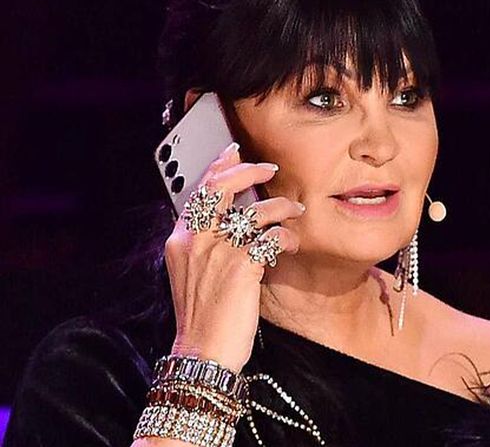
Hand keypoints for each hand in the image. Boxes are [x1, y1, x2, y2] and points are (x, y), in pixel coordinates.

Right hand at [164, 142, 303, 372]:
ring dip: (280, 206)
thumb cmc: (203, 317)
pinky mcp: (240, 267)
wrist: (202, 352)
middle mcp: (193, 240)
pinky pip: (271, 238)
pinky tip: (290, 243)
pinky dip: (285, 237)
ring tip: (294, 209)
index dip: (218, 168)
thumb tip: (231, 221)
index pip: (198, 192)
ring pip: (253, 211)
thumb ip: (204, 246)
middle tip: (269, 169)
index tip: (234, 153)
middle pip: (221, 188)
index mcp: (179, 240)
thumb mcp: (192, 274)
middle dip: (248, 171)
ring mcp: (216, 252)